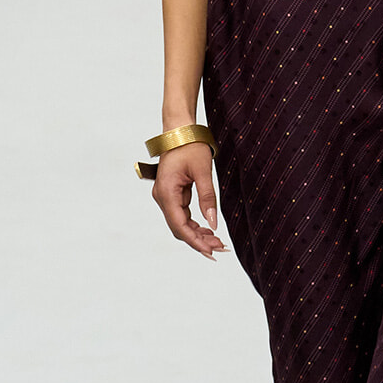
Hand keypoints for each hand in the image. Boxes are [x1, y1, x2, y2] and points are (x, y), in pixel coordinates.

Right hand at [151, 143, 227, 259]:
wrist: (180, 130)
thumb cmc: (191, 146)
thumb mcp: (203, 171)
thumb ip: (208, 198)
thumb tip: (213, 223)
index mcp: (166, 192)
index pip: (179, 225)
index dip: (195, 241)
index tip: (211, 252)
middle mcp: (162, 197)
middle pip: (179, 228)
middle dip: (199, 241)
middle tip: (221, 249)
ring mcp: (165, 196)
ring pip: (180, 224)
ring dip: (198, 234)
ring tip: (218, 242)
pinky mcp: (172, 194)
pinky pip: (182, 215)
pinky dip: (195, 224)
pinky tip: (209, 230)